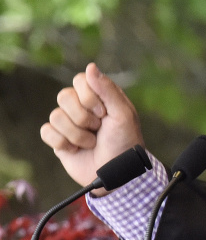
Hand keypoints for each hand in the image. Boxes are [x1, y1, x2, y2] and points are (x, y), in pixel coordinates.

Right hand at [41, 63, 144, 190]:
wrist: (116, 173)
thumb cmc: (125, 141)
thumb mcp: (123, 113)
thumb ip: (107, 89)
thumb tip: (90, 66)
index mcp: (100, 96)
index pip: (80, 80)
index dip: (89, 97)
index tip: (104, 113)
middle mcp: (82, 106)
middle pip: (64, 96)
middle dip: (83, 117)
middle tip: (98, 128)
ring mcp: (69, 123)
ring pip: (55, 115)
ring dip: (77, 133)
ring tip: (91, 142)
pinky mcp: (58, 139)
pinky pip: (47, 132)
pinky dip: (63, 143)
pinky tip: (77, 149)